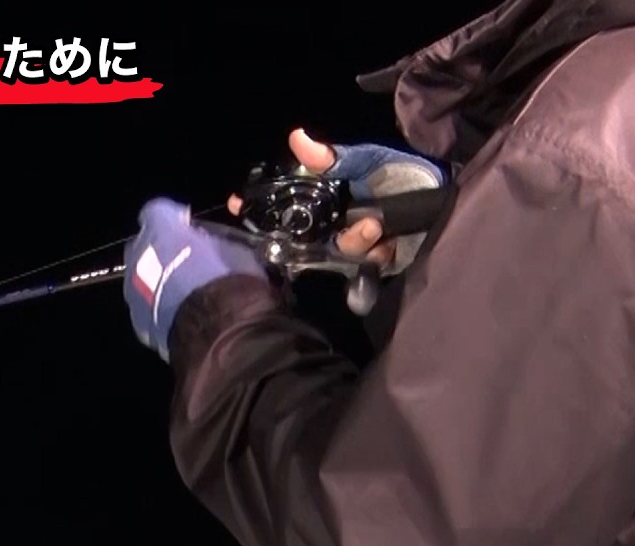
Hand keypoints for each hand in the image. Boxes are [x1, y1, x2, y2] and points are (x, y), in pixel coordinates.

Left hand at [124, 197, 266, 361]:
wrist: (218, 330)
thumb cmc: (230, 282)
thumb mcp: (232, 247)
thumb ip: (211, 240)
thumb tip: (211, 245)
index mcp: (162, 228)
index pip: (158, 212)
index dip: (174, 219)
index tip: (187, 227)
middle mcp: (139, 255)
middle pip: (142, 245)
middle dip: (161, 251)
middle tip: (187, 261)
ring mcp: (134, 290)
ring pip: (140, 278)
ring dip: (158, 281)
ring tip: (187, 293)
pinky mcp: (139, 321)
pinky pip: (146, 308)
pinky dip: (159, 309)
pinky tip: (182, 315)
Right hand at [229, 129, 445, 273]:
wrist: (446, 202)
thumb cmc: (404, 174)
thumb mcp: (368, 160)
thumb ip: (334, 158)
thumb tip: (296, 138)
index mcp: (328, 195)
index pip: (286, 200)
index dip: (262, 205)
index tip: (239, 205)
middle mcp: (333, 220)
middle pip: (305, 231)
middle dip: (317, 232)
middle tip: (360, 225)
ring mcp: (352, 243)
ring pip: (337, 249)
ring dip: (358, 239)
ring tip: (379, 227)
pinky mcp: (372, 264)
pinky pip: (362, 265)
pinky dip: (378, 253)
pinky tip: (392, 241)